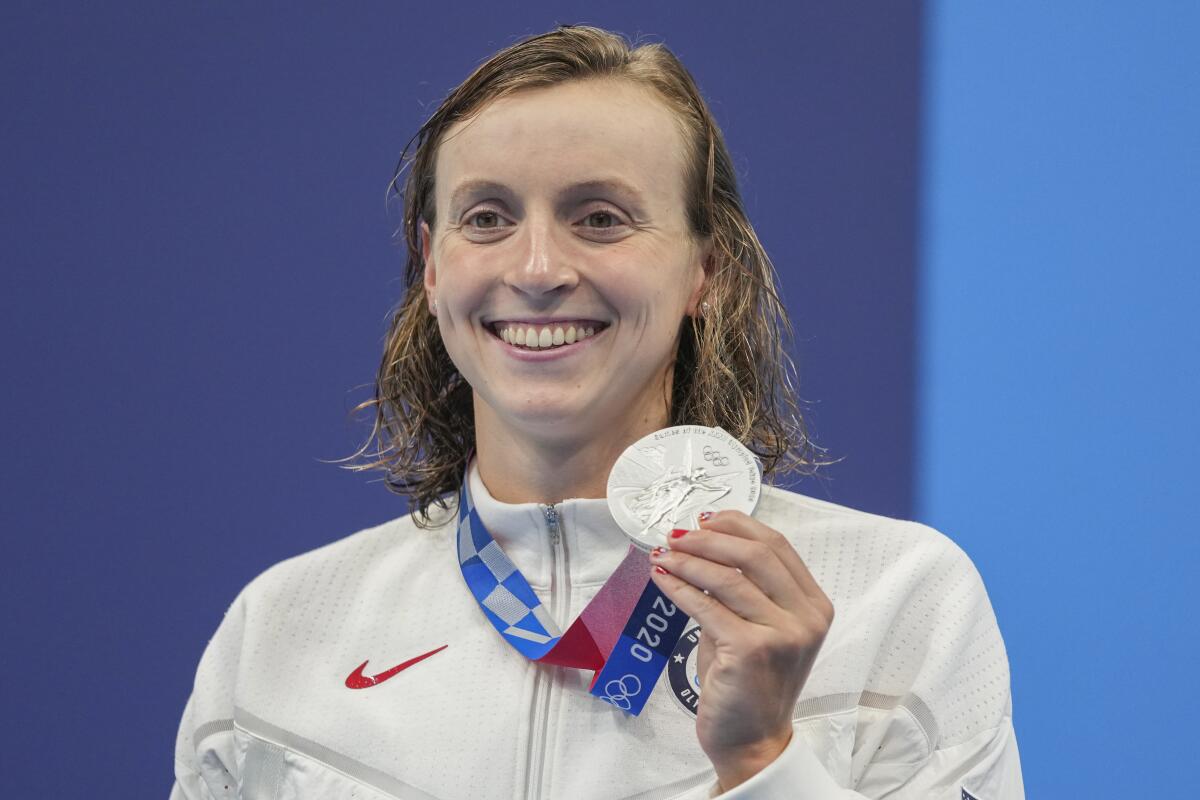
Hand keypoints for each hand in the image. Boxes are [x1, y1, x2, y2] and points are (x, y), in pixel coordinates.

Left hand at [649, 511, 833, 790]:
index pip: (776, 545)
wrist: (752, 742)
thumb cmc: (748, 683)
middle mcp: (807, 617)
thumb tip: (697, 544)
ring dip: (688, 561)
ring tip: (662, 554)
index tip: (703, 519)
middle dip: (709, 539)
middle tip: (675, 535)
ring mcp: (783, 634)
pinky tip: (661, 579)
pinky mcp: (752, 650)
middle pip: (755, 554)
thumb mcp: (753, 626)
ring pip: (728, 577)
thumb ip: (739, 589)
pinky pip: (707, 606)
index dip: (737, 525)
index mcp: (814, 604)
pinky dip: (679, 588)